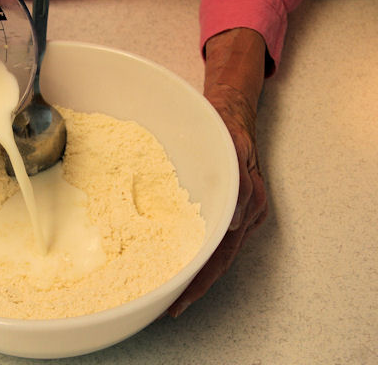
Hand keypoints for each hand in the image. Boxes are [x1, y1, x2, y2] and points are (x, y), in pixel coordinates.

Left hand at [168, 28, 268, 315]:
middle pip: (219, 261)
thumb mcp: (226, 141)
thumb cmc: (223, 125)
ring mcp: (241, 214)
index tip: (179, 297)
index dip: (199, 278)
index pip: (220, 253)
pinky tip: (182, 262)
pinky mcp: (230, 210)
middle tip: (171, 306)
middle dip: (195, 285)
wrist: (231, 112)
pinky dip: (199, 255)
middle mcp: (245, 213)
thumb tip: (232, 221)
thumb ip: (232, 175)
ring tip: (173, 293)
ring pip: (217, 254)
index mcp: (246, 201)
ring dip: (196, 274)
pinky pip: (214, 239)